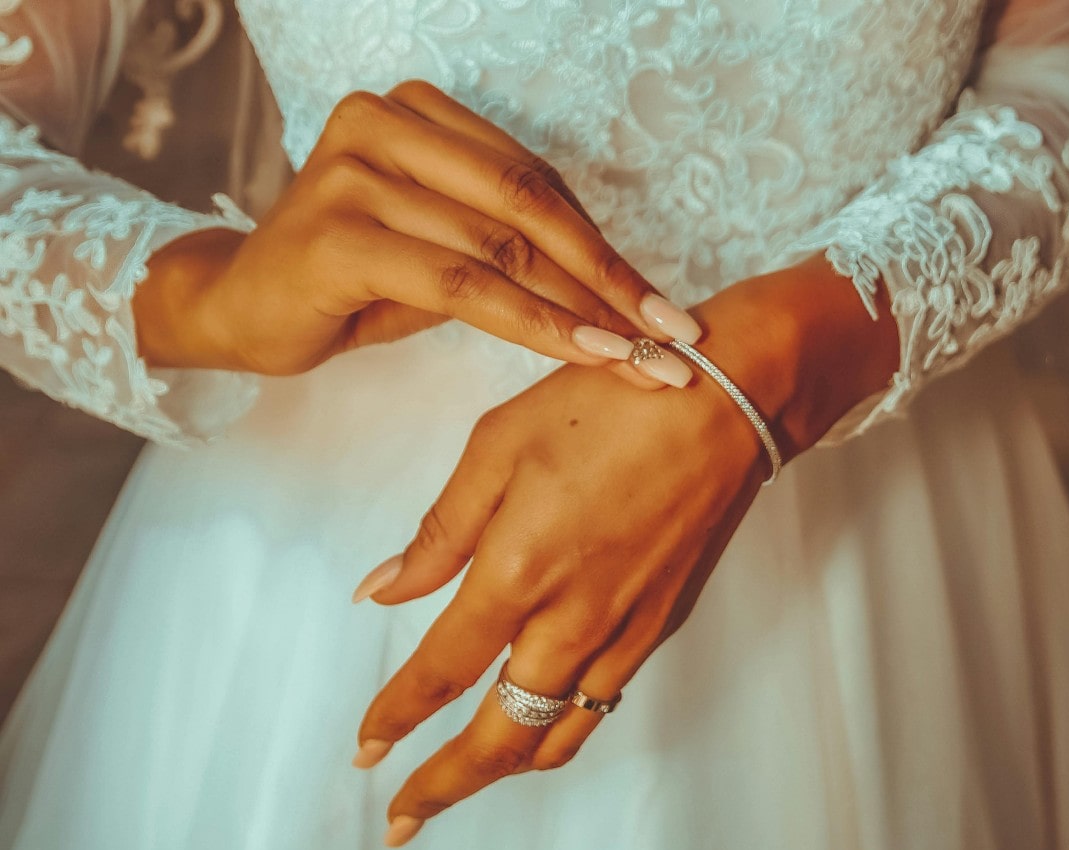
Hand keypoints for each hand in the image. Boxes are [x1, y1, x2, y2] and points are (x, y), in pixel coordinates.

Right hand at [133, 81, 701, 386]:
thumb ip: (508, 246)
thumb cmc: (350, 280)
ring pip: (502, 248)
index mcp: (419, 112)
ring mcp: (355, 173)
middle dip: (612, 278)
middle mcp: (385, 124)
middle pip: (531, 206)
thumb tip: (617, 289)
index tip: (663, 305)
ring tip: (642, 359)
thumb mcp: (438, 251)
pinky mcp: (337, 235)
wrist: (237, 307)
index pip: (537, 182)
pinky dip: (533, 323)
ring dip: (584, 310)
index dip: (606, 246)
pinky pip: (461, 283)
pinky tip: (585, 352)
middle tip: (673, 337)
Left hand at [347, 256, 898, 845]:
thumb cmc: (609, 405)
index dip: (395, 718)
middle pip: (501, 738)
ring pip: (557, 736)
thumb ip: (439, 531)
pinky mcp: (659, 625)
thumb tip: (382, 591)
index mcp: (519, 571)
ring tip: (464, 781)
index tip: (366, 747)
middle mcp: (572, 620)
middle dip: (446, 787)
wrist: (724, 404)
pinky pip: (601, 705)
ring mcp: (623, 631)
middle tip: (404, 818)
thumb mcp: (498, 445)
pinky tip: (540, 722)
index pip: (442, 672)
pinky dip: (561, 733)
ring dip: (504, 770)